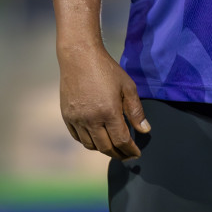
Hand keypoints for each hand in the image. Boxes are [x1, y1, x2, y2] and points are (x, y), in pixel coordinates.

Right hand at [59, 44, 149, 159]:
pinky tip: (96, 138)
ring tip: (112, 146)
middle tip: (126, 155)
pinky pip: (77, 137)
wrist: (79, 57)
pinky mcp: (67, 116)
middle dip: (119, 155)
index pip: (121, 141)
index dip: (130, 150)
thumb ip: (136, 111)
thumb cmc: (106, 69)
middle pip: (106, 148)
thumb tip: (145, 130)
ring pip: (90, 145)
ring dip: (103, 149)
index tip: (136, 154)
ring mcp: (77, 118)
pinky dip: (88, 142)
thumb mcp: (127, 87)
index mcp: (109, 112)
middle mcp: (91, 119)